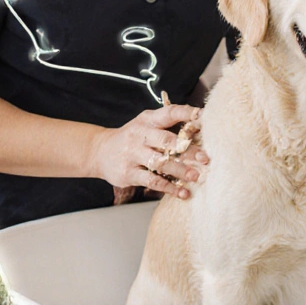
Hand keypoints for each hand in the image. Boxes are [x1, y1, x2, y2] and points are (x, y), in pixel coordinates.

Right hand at [91, 104, 208, 198]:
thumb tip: (201, 132)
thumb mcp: (146, 125)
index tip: (204, 117)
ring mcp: (132, 154)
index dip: (187, 114)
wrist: (100, 151)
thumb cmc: (133, 138)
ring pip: (159, 163)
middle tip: (205, 158)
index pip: (169, 113)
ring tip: (196, 176)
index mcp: (147, 120)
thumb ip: (168, 127)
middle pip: (166, 140)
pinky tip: (183, 192)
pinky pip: (152, 181)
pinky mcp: (128, 173)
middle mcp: (139, 135)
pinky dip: (169, 188)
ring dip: (180, 170)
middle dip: (187, 149)